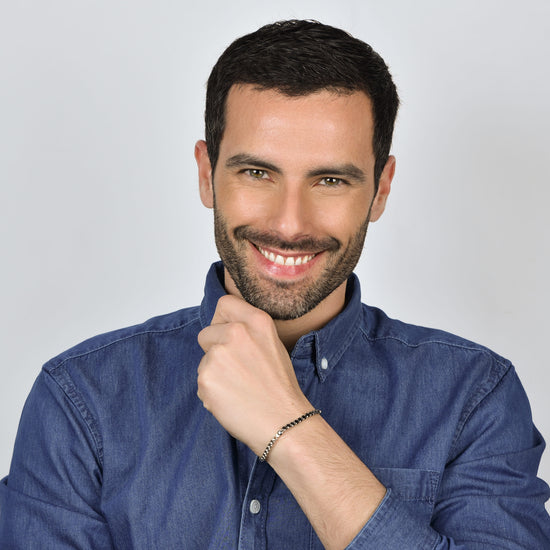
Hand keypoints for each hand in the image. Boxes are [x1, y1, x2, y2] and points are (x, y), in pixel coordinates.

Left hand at [197, 295, 311, 455]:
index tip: (226, 333)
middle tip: (237, 370)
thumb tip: (223, 329)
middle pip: (206, 334)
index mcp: (256, 321)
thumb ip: (248, 331)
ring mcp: (219, 354)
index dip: (222, 320)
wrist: (284, 423)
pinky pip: (201, 382)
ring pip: (203, 361)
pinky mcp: (206, 377)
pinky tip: (232, 400)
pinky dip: (212, 392)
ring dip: (214, 374)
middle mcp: (236, 332)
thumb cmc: (281, 389)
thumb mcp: (272, 344)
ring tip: (239, 389)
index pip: (224, 303)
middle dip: (214, 350)